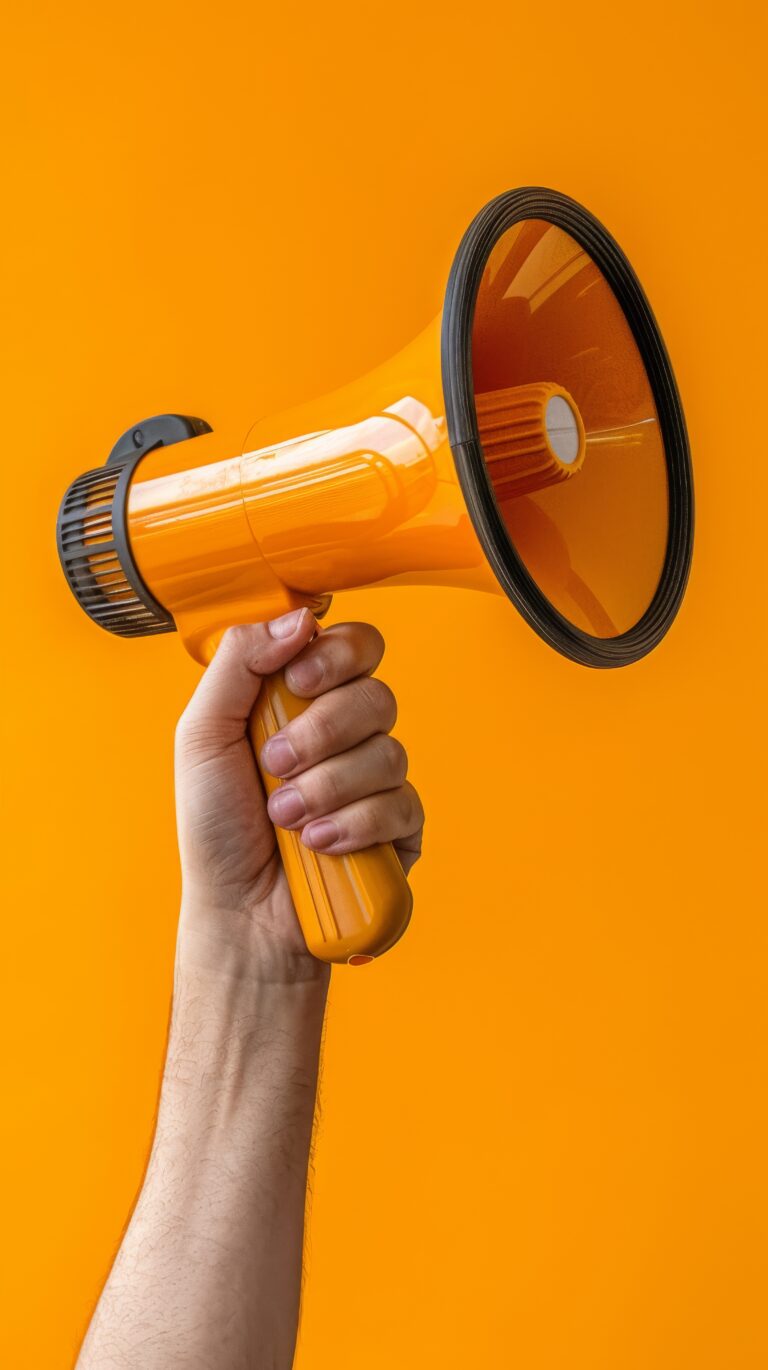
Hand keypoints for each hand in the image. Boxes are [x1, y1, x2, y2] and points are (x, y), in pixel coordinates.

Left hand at [174, 609, 423, 982]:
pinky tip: (318, 843)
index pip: (353, 647)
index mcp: (303, 701)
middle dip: (321, 732)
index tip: (299, 680)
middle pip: (375, 694)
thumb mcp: (203, 735)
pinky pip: (402, 804)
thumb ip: (240, 663)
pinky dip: (353, 825)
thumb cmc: (217, 831)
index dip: (336, 656)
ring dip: (325, 788)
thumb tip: (297, 618)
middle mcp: (345, 736)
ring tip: (284, 818)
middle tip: (275, 764)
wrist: (239, 914)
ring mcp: (376, 782)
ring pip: (387, 751)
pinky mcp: (400, 829)